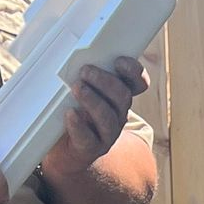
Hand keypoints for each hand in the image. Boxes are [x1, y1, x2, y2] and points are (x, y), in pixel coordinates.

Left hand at [42, 59, 147, 182]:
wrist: (65, 151)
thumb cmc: (72, 112)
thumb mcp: (80, 90)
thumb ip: (82, 75)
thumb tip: (68, 53)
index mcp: (118, 97)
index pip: (138, 83)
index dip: (133, 71)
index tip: (118, 61)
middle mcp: (118, 114)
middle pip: (123, 97)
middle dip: (105, 81)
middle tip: (85, 71)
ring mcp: (107, 134)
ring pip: (108, 117)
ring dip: (93, 100)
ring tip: (77, 88)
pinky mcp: (91, 149)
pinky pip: (88, 139)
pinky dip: (79, 125)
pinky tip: (70, 114)